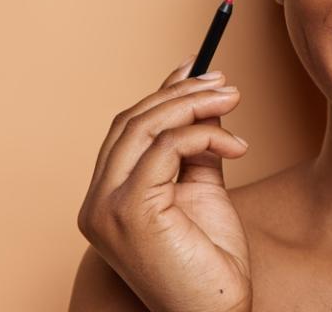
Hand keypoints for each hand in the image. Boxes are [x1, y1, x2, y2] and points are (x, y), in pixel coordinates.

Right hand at [77, 55, 252, 311]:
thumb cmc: (210, 262)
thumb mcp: (202, 191)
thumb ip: (195, 149)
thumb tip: (204, 103)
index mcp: (107, 196)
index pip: (127, 130)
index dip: (162, 94)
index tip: (198, 68)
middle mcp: (96, 201)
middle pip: (131, 122)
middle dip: (180, 93)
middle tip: (224, 83)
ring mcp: (106, 208)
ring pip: (143, 128)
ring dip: (193, 105)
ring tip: (232, 99)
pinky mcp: (129, 212)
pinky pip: (164, 149)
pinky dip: (202, 134)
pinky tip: (235, 145)